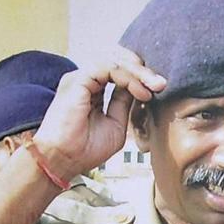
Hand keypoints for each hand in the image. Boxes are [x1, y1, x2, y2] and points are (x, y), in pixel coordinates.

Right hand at [34, 47, 165, 175]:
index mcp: (93, 91)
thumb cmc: (85, 150)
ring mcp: (80, 79)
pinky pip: (109, 68)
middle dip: (143, 71)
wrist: (62, 161)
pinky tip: (140, 91)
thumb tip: (140, 89)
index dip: (140, 77)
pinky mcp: (77, 80)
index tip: (159, 88)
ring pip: (115, 62)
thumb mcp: (116, 125)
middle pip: (118, 63)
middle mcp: (85, 81)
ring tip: (154, 87)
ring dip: (138, 73)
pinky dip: (128, 78)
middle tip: (161, 83)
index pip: (119, 73)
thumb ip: (124, 105)